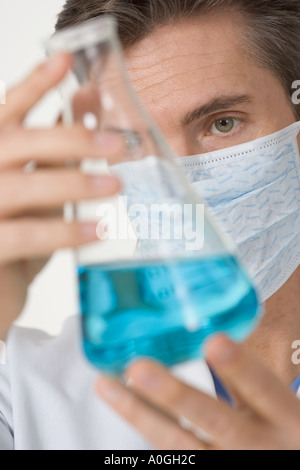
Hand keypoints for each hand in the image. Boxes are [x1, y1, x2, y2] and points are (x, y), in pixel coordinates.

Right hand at [0, 54, 120, 338]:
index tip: (65, 59)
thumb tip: (87, 108)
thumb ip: (56, 155)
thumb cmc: (16, 237)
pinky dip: (65, 231)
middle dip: (69, 138)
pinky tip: (99, 230)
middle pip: (17, 142)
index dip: (34, 84)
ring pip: (21, 187)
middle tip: (118, 144)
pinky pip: (26, 236)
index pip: (6, 111)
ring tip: (116, 185)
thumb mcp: (37, 192)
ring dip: (74, 183)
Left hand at [97, 336, 299, 449]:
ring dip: (140, 414)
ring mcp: (228, 465)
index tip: (214, 342)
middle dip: (174, 394)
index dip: (239, 368)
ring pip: (179, 444)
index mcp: (285, 418)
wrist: (284, 460)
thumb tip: (208, 336)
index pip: (264, 389)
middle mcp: (257, 447)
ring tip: (108, 386)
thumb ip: (245, 378)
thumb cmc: (280, 432)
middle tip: (138, 368)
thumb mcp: (276, 406)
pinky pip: (172, 454)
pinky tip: (125, 407)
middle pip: (214, 420)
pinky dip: (146, 427)